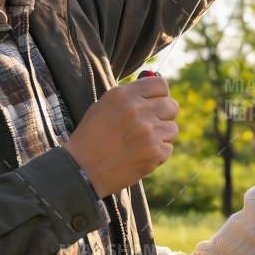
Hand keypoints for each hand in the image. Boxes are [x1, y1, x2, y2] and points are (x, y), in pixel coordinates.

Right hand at [64, 74, 178, 196]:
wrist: (82, 170)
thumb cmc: (92, 137)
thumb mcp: (104, 106)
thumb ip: (130, 96)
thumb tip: (156, 88)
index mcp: (123, 95)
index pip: (160, 85)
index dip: (159, 95)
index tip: (154, 104)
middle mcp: (137, 110)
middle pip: (172, 105)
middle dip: (164, 116)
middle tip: (149, 126)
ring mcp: (148, 132)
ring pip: (172, 128)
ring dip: (161, 136)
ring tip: (141, 144)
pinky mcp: (154, 152)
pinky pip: (168, 148)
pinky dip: (157, 154)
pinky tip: (139, 156)